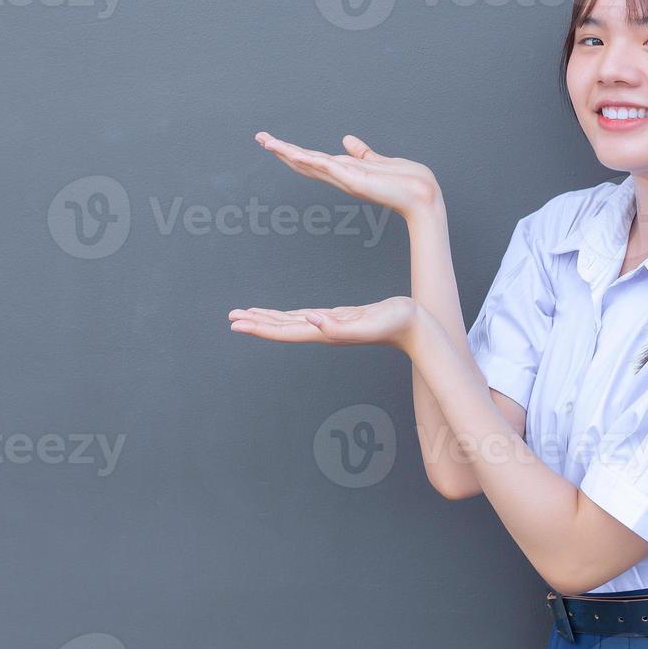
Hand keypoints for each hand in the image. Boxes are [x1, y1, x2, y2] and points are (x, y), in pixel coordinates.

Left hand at [228, 295, 421, 350]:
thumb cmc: (396, 324)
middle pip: (282, 328)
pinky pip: (305, 317)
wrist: (415, 327)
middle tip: (232, 318)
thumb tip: (312, 321)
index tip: (237, 324)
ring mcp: (330, 326)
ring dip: (269, 320)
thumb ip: (340, 327)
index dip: (260, 327)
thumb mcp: (367, 323)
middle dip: (256, 323)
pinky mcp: (339, 318)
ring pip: (292, 323)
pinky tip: (285, 315)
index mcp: (325, 332)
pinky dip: (289, 316)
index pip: (285, 331)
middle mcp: (323, 331)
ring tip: (248, 316)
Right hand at [254, 131, 440, 220]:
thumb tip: (346, 139)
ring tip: (267, 141)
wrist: (422, 196)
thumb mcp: (379, 162)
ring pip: (310, 163)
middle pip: (305, 162)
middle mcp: (342, 177)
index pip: (314, 160)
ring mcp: (346, 179)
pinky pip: (328, 167)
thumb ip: (362, 153)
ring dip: (288, 152)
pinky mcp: (354, 180)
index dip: (294, 151)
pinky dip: (310, 160)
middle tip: (260, 138)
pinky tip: (294, 153)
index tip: (274, 141)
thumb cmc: (406, 182)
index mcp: (346, 172)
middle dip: (282, 151)